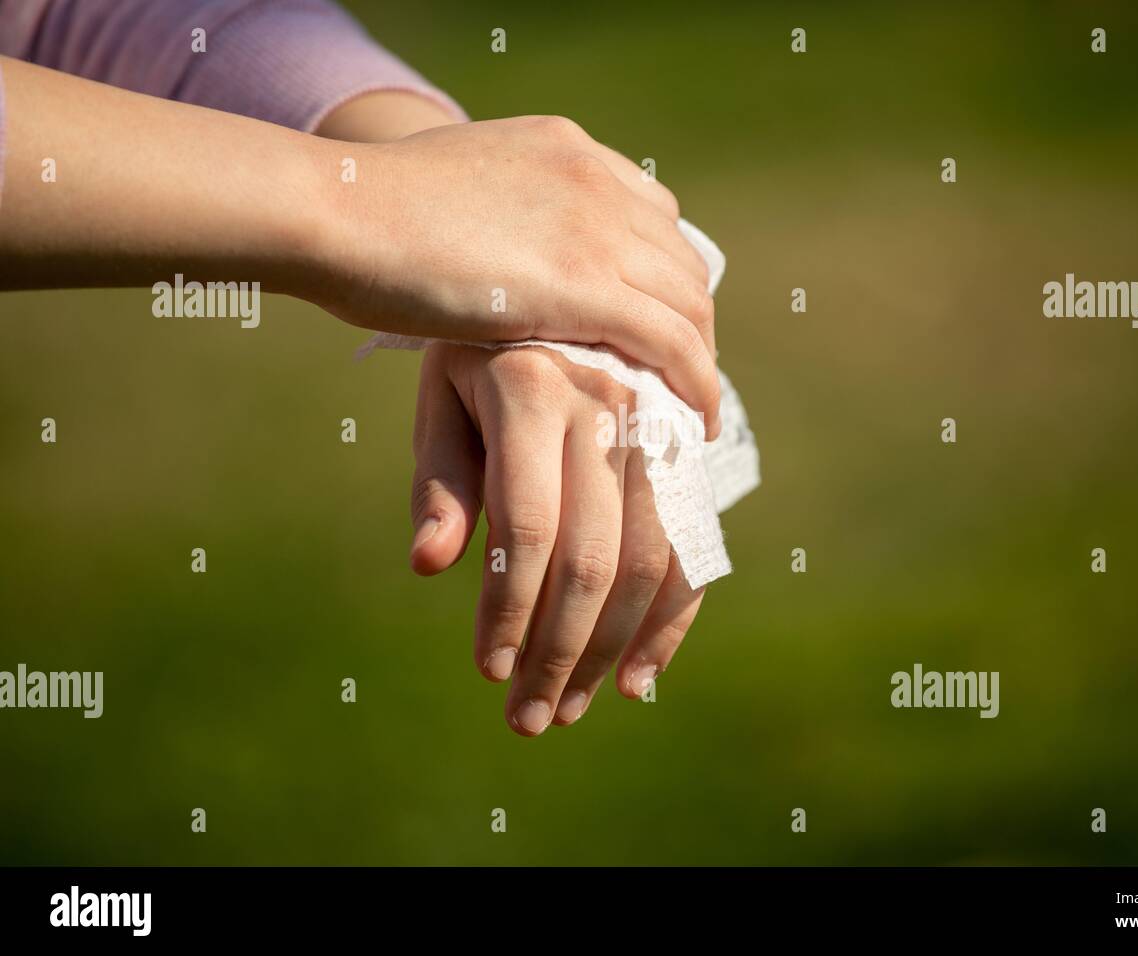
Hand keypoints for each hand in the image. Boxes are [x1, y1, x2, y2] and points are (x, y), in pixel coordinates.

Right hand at [317, 115, 720, 436]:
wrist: (338, 209)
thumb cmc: (369, 211)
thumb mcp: (455, 190)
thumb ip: (497, 212)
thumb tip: (492, 244)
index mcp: (567, 151)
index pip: (652, 214)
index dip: (662, 274)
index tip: (656, 321)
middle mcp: (596, 181)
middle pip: (680, 259)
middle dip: (689, 320)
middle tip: (678, 375)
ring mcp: (595, 229)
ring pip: (688, 302)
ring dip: (699, 357)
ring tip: (690, 407)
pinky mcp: (584, 286)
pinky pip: (672, 341)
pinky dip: (697, 382)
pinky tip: (696, 419)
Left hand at [406, 341, 706, 734]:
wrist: (577, 290)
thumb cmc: (487, 355)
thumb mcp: (446, 397)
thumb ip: (442, 480)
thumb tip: (431, 566)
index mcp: (533, 389)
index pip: (527, 524)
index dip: (508, 608)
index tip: (487, 671)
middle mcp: (609, 407)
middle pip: (593, 556)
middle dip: (558, 651)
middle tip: (528, 718)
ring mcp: (661, 429)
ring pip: (648, 562)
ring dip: (610, 651)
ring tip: (568, 708)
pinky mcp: (691, 454)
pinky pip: (692, 550)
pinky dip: (669, 622)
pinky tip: (636, 679)